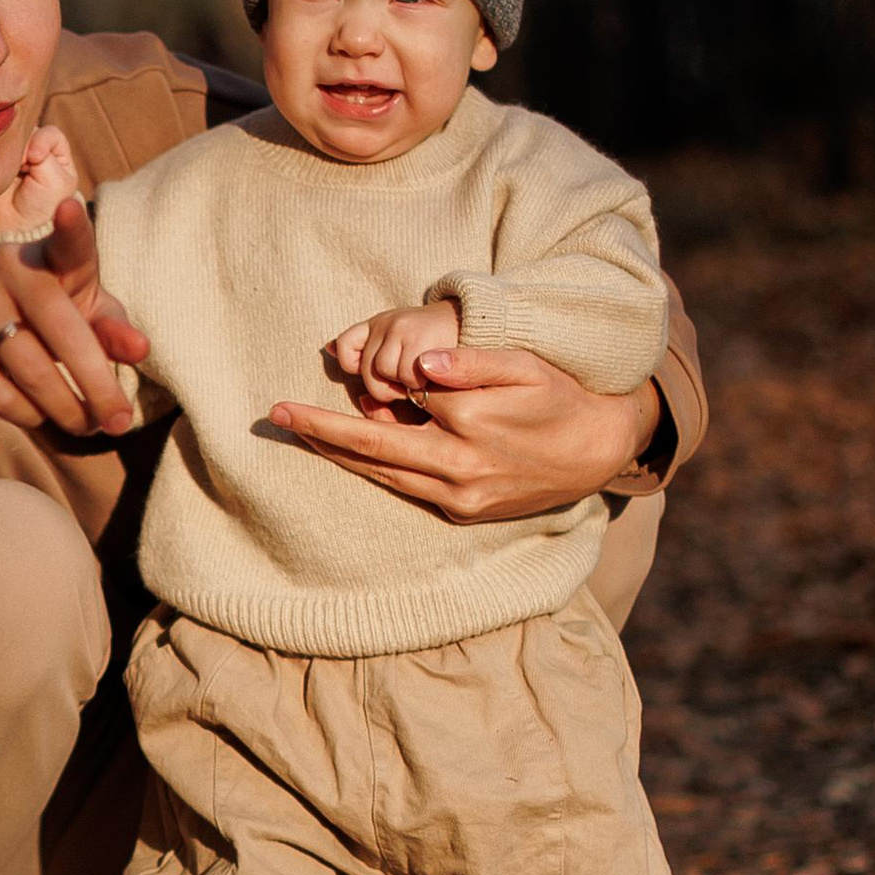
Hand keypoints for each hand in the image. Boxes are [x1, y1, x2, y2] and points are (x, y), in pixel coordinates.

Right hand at [0, 122, 79, 245]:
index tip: (35, 157)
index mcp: (57, 155)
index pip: (50, 133)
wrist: (14, 228)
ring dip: (8, 150)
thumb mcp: (56, 178)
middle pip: (27, 131)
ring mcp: (13, 157)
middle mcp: (35, 152)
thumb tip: (18, 137)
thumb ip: (44, 149)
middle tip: (20, 164)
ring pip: (9, 138)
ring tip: (8, 170)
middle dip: (23, 145)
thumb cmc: (43, 208)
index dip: (42, 140)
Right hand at [0, 194, 148, 439]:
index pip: (66, 242)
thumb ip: (113, 330)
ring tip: (86, 425)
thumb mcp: (86, 317)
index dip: (71, 228)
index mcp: (50, 255)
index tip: (71, 207)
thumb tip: (140, 349)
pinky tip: (39, 416)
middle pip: (60, 329)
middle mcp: (6, 266)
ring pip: (29, 368)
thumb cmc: (48, 318)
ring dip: (65, 408)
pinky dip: (26, 414)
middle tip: (120, 422)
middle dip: (97, 384)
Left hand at [270, 341, 661, 522]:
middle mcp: (458, 468)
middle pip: (372, 449)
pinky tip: (347, 453)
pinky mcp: (461, 510)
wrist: (597, 450)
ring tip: (299, 433)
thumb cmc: (560, 396)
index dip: (375, 380)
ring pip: (382, 474)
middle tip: (276, 416)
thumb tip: (419, 365)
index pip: (402, 399)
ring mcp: (458, 496)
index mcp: (469, 426)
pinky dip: (372, 468)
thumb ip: (472, 363)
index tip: (332, 367)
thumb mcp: (524, 366)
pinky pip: (404, 486)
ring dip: (337, 454)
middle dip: (321, 432)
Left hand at [328, 302, 459, 404]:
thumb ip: (366, 346)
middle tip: (408, 386)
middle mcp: (388, 323)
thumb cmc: (437, 345)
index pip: (346, 344)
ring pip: (384, 375)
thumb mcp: (400, 339)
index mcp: (379, 323)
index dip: (351, 364)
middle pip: (366, 370)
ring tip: (424, 381)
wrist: (481, 326)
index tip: (365, 375)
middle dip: (383, 387)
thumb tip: (327, 348)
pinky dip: (419, 386)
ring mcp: (404, 330)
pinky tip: (435, 380)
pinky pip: (407, 377)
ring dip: (403, 387)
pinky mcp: (422, 342)